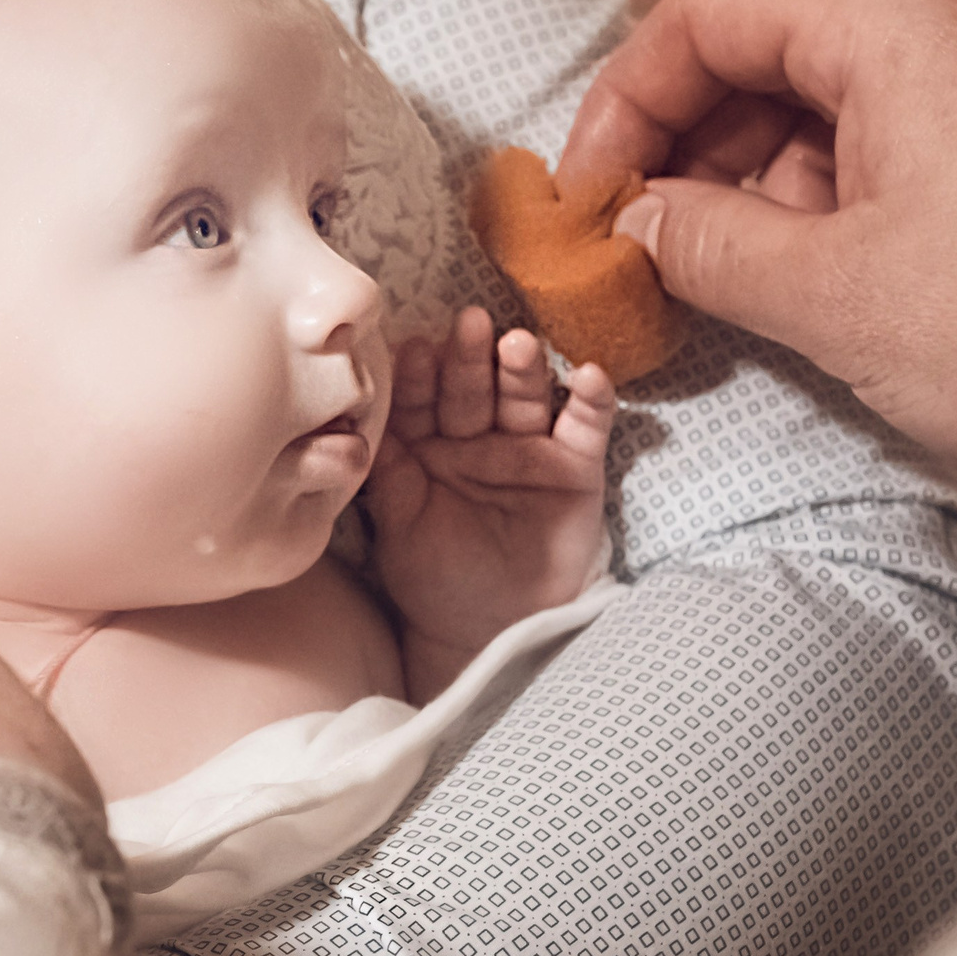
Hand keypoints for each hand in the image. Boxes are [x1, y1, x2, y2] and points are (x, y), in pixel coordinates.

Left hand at [366, 307, 615, 698]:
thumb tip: (364, 422)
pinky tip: (591, 374)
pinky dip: (592, 402)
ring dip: (525, 369)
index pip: (422, 400)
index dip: (419, 377)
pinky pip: (586, 428)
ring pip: (526, 398)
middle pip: (475, 388)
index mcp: (429, 445)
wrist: (487, 631)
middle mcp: (479, 437)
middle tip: (470, 324)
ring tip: (519, 345)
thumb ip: (388, 474)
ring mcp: (529, 448)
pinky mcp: (577, 468)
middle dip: (471, 358)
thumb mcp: (399, 526)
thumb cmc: (433, 577)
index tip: (414, 349)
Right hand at [559, 0, 956, 511]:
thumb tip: (635, 223)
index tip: (588, 201)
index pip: (709, 10)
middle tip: (651, 251)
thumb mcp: (839, 300)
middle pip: (781, 39)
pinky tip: (840, 268)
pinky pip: (930, 109)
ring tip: (745, 281)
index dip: (623, 104)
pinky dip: (860, 177)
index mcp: (907, 8)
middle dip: (696, 146)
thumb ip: (705, 245)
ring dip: (777, 172)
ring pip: (854, 80)